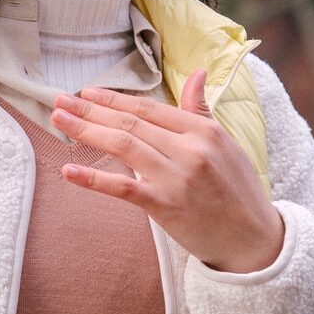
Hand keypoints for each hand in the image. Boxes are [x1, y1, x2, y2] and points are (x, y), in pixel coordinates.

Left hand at [52, 68, 284, 273]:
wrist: (254, 240)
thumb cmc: (238, 190)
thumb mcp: (225, 143)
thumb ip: (201, 110)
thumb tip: (197, 72)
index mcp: (202, 131)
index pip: (149, 108)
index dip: (114, 99)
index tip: (87, 93)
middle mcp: (189, 149)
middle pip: (130, 123)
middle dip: (90, 110)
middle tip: (60, 101)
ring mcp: (176, 177)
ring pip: (123, 146)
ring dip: (86, 131)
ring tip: (59, 121)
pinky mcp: (165, 206)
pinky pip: (123, 188)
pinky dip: (93, 179)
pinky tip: (68, 170)